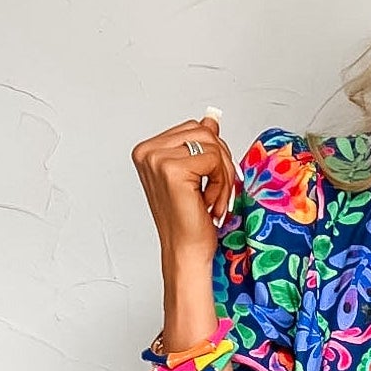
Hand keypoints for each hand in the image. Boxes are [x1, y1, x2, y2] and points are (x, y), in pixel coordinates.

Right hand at [131, 105, 240, 269]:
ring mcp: (157, 159)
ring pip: (211, 143)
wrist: (186, 252)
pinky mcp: (171, 170)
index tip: (209, 185)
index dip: (213, 155)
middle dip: (221, 163)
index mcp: (149, 150)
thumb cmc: (191, 221)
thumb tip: (210, 118)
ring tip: (212, 200)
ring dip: (223, 175)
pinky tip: (209, 203)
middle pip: (204, 131)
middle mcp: (148, 152)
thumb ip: (201, 144)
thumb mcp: (199, 175)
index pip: (195, 128)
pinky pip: (214, 158)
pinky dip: (221, 183)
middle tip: (217, 195)